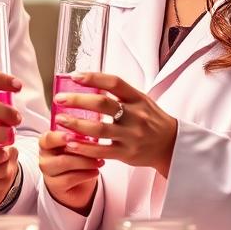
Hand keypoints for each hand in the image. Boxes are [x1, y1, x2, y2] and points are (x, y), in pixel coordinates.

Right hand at [39, 128, 103, 215]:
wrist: (77, 184)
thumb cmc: (77, 159)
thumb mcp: (78, 145)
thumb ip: (81, 135)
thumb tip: (95, 124)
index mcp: (47, 143)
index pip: (48, 138)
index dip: (59, 137)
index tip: (72, 136)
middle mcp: (44, 157)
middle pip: (57, 151)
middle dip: (78, 150)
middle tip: (95, 149)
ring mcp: (48, 173)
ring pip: (65, 164)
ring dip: (85, 162)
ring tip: (99, 162)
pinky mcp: (55, 186)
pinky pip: (70, 179)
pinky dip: (86, 174)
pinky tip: (95, 172)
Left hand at [53, 72, 177, 175]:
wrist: (171, 145)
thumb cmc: (151, 120)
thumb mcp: (142, 100)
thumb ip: (120, 94)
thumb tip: (90, 82)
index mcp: (138, 98)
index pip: (114, 82)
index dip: (93, 77)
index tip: (75, 76)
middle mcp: (135, 115)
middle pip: (102, 104)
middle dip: (78, 100)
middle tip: (60, 99)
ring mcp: (131, 135)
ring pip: (99, 129)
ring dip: (76, 124)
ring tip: (60, 120)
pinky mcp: (126, 153)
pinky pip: (101, 150)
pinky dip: (84, 147)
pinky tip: (70, 143)